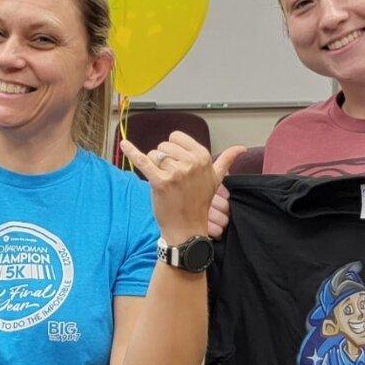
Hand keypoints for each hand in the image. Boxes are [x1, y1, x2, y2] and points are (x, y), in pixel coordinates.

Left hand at [120, 133, 245, 244]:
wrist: (187, 228)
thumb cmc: (199, 201)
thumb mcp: (216, 179)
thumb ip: (226, 160)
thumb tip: (241, 147)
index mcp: (203, 157)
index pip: (176, 137)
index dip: (173, 150)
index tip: (178, 164)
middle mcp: (191, 162)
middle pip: (164, 145)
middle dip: (163, 159)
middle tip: (173, 179)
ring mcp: (176, 172)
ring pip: (154, 155)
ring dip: (154, 167)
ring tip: (165, 183)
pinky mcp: (160, 182)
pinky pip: (143, 162)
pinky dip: (131, 152)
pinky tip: (123, 144)